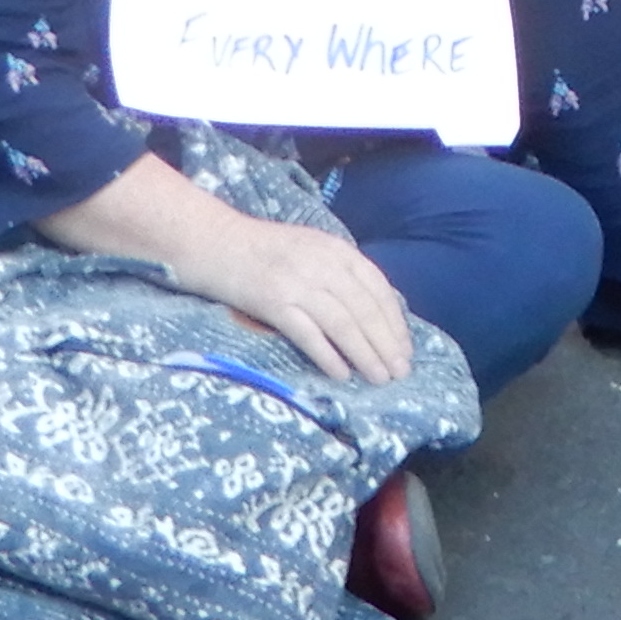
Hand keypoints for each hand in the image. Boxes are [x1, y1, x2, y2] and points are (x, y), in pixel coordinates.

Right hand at [184, 211, 413, 383]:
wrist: (214, 241)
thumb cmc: (262, 250)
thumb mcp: (311, 250)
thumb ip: (339, 273)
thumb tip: (369, 312)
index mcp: (337, 249)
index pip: (379, 289)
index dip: (395, 323)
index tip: (406, 350)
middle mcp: (323, 264)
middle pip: (365, 309)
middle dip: (386, 344)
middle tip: (400, 373)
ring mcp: (298, 282)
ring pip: (343, 323)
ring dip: (365, 354)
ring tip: (379, 378)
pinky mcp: (273, 301)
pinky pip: (308, 332)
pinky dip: (327, 355)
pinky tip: (341, 374)